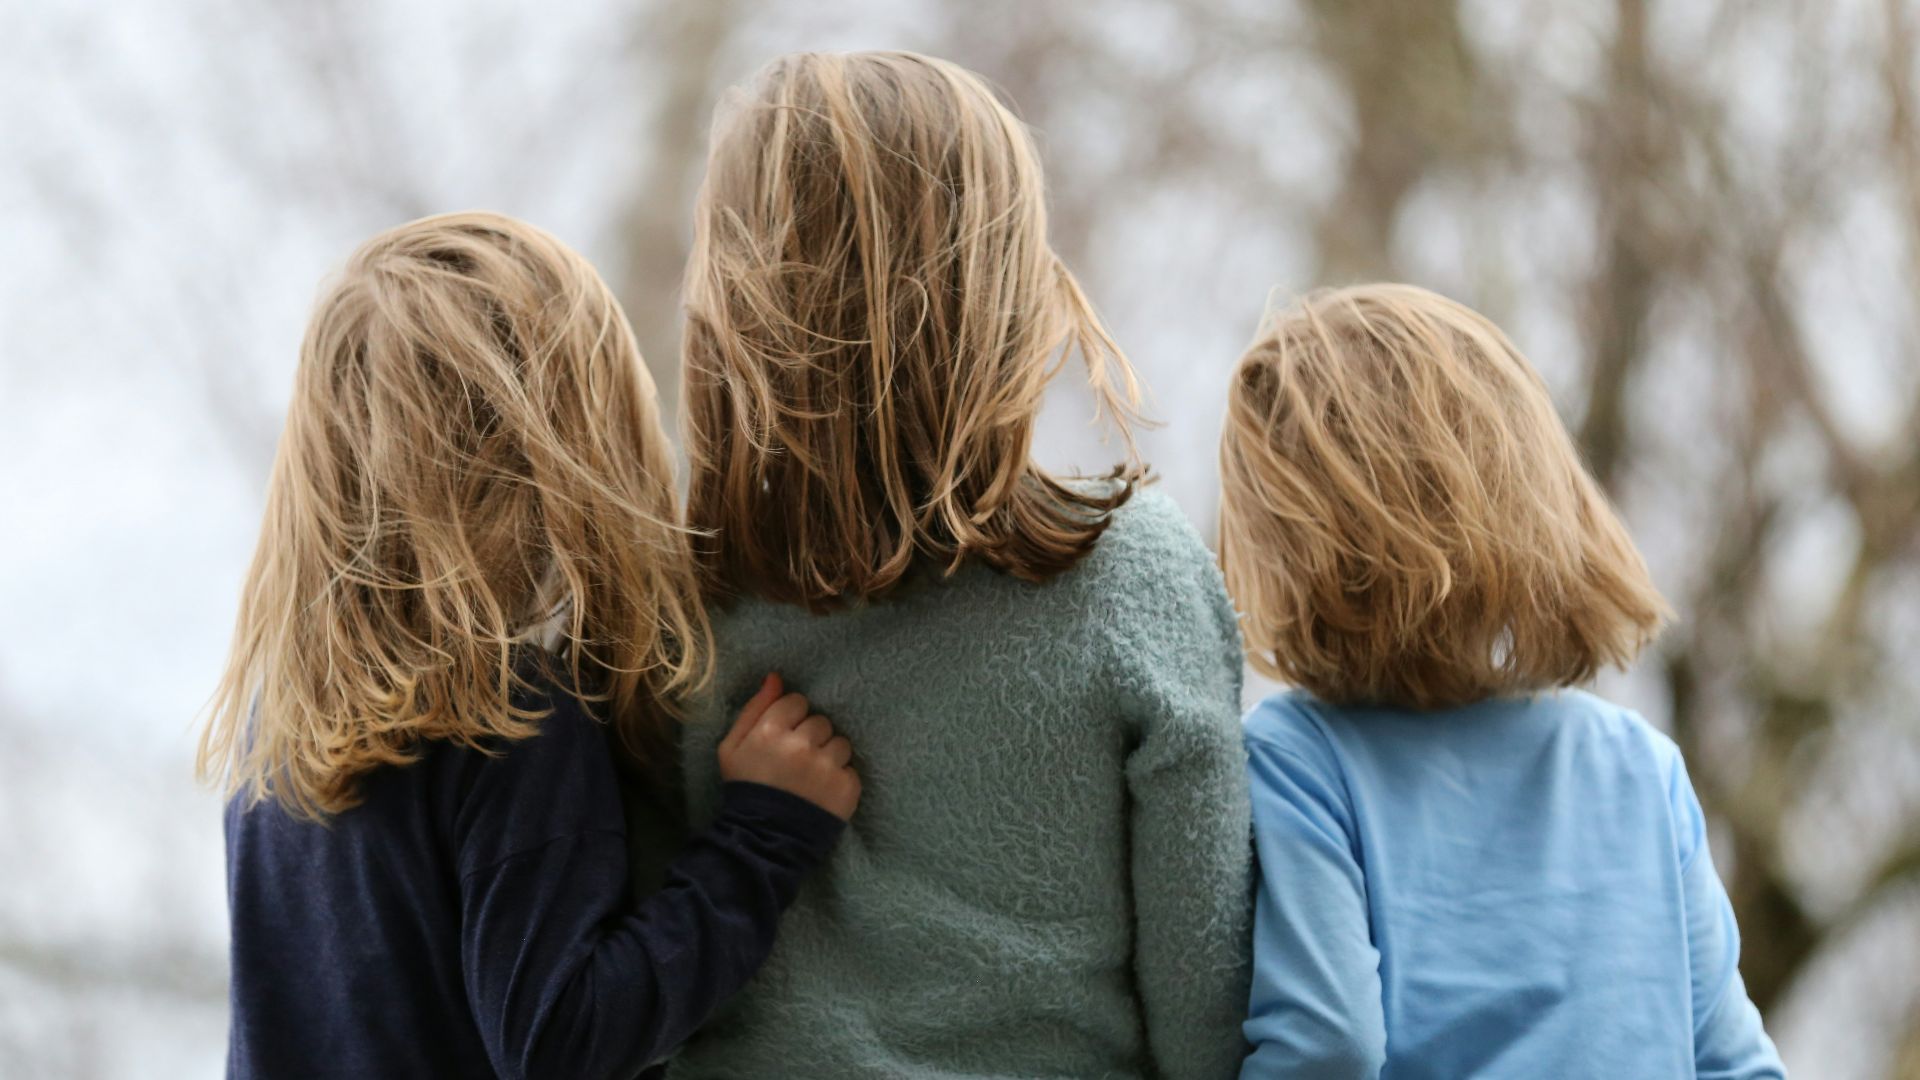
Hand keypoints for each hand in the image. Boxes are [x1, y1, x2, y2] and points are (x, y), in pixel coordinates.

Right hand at [717, 674, 860, 821]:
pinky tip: (822, 792)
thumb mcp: (731, 747)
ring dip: (829, 756)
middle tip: (796, 762)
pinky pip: (851, 768)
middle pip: (820, 721)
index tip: (783, 739)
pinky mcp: (847, 787)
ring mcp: (827, 767)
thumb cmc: (745, 789)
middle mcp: (801, 746)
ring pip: (840, 742)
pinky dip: (840, 779)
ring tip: (811, 777)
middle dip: (810, 737)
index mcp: (770, 732)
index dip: (791, 719)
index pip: (797, 701)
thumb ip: (754, 708)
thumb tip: (776, 677)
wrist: (763, 839)